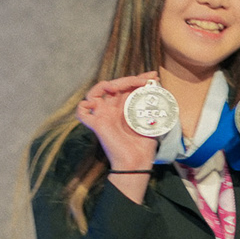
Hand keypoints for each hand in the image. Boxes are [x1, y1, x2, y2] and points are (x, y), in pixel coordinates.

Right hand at [75, 72, 161, 201]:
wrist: (137, 162)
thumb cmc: (144, 145)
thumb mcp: (151, 120)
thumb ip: (152, 104)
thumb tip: (157, 87)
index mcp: (124, 109)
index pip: (128, 87)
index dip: (139, 79)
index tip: (154, 75)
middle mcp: (112, 110)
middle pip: (115, 86)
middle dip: (131, 79)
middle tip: (146, 80)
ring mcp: (103, 116)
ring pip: (95, 93)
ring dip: (106, 85)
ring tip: (119, 86)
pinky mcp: (97, 124)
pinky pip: (82, 113)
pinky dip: (83, 106)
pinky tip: (95, 102)